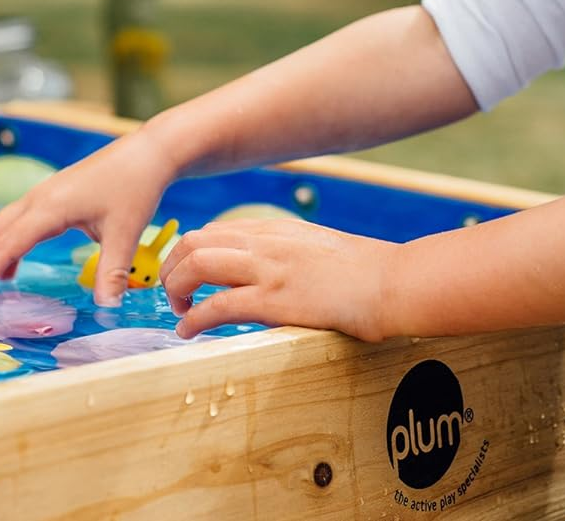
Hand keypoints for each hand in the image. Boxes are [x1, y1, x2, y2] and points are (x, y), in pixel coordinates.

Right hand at [0, 131, 176, 305]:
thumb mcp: (126, 232)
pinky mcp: (49, 198)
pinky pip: (15, 224)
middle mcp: (37, 199)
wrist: (146, 153)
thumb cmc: (135, 188)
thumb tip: (106, 309)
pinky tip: (8, 272)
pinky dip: (3, 247)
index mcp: (49, 208)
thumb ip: (112, 271)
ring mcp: (40, 196)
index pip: (5, 244)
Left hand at [160, 219, 398, 341]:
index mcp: (276, 230)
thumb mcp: (318, 247)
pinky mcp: (275, 300)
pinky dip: (194, 320)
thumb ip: (288, 253)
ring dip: (176, 288)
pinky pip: (218, 306)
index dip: (190, 253)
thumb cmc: (365, 272)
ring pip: (196, 264)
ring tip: (180, 312)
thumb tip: (272, 272)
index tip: (186, 275)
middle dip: (171, 267)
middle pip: (193, 241)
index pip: (215, 231)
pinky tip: (189, 333)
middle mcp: (265, 243)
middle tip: (174, 294)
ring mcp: (268, 269)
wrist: (393, 282)